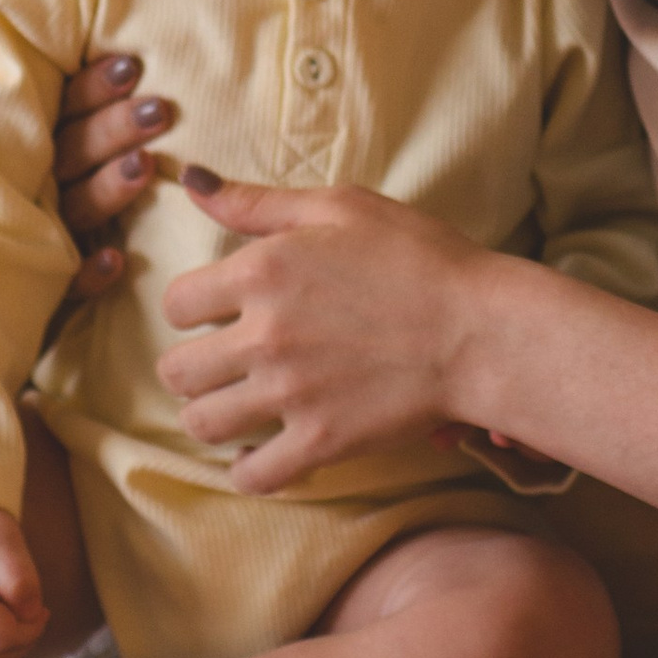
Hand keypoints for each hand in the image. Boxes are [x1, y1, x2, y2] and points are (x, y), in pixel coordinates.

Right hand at [51, 51, 176, 300]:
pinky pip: (65, 286)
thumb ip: (89, 118)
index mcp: (44, 150)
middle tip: (160, 110)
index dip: (95, 87)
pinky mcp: (45, 296)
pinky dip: (87, 274)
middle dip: (114, 128)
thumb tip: (137, 63)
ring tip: (144, 166)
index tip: (133, 65)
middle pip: (73, 152)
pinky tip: (115, 262)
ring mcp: (40, 240)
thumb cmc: (60, 211)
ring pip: (75, 209)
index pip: (66, 110)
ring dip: (108, 189)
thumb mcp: (67, 155)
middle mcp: (39, 189)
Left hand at [157, 167, 495, 491]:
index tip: (217, 313)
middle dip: (191, 367)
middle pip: (176, 370)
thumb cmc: (419, 257)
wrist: (481, 328)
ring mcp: (290, 394)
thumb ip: (258, 201)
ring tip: (235, 406)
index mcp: (261, 272)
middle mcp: (263, 336)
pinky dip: (248, 470)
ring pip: (203, 424)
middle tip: (221, 364)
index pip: (176, 304)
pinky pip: (253, 476)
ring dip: (211, 416)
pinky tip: (260, 451)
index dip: (193, 308)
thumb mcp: (340, 206)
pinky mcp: (321, 441)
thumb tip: (192, 181)